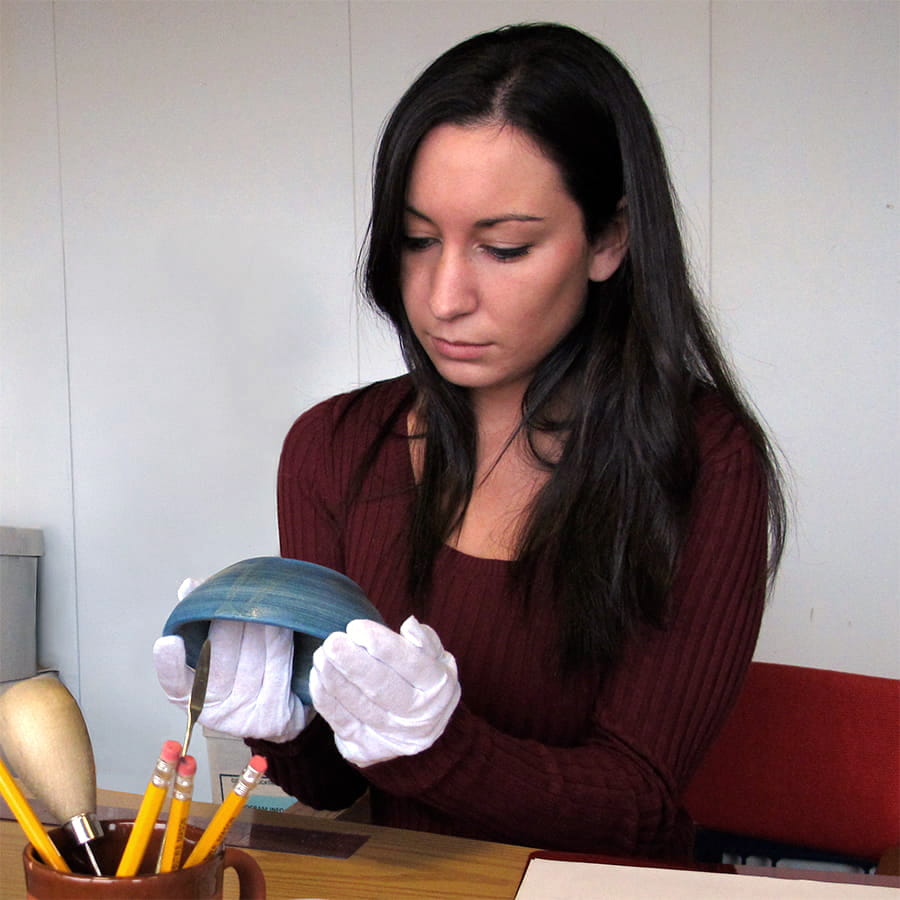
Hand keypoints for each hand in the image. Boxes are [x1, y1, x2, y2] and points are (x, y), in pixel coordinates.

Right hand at [153, 578, 306, 742]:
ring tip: (261, 599)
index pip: (175, 682)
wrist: (280, 712)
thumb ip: (202, 622)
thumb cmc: (243, 672)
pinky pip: (277, 663)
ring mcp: (245, 715)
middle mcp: (216, 710)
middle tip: (236, 595)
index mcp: (192, 697)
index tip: (168, 641)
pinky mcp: (274, 713)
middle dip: (227, 621)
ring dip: (257, 624)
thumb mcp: (217, 651)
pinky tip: (279, 619)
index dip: (170, 664)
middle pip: (220, 659)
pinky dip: (278, 638)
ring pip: (251, 658)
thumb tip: (191, 585)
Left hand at [310, 615, 459, 766]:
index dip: (383, 646)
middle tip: (333, 641)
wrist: (415, 729)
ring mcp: (391, 737)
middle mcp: (419, 718)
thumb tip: (409, 626)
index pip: (412, 664)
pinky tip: (318, 675)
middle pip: (382, 687)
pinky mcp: (365, 749)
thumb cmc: (422, 681)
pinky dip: (326, 697)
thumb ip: (425, 640)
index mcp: (438, 689)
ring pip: (358, 704)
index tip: (357, 628)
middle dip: (353, 663)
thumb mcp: (436, 658)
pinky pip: (341, 721)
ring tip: (322, 654)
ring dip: (334, 677)